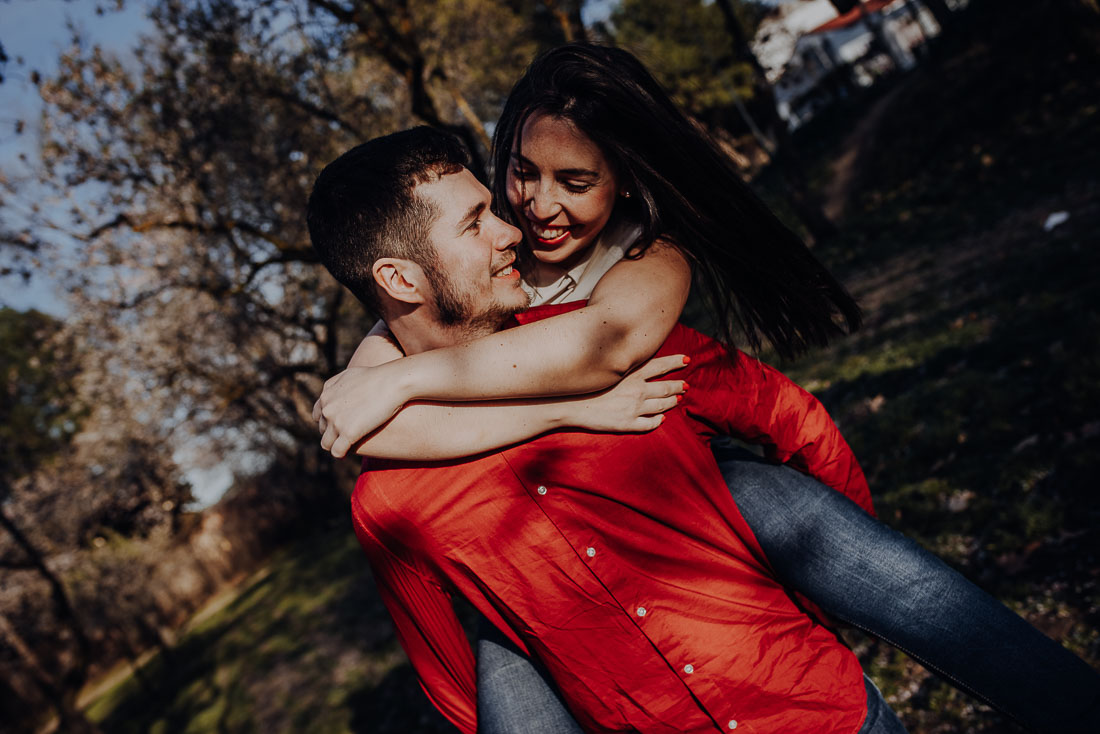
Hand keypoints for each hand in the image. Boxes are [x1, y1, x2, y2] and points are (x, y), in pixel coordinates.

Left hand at [313, 365, 405, 458]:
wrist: (392, 382)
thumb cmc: (376, 377)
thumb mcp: (349, 375)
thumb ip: (336, 384)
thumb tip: (331, 392)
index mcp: (326, 395)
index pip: (317, 415)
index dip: (328, 421)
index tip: (339, 424)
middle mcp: (327, 409)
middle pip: (322, 429)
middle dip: (332, 433)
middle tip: (347, 435)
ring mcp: (336, 422)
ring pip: (326, 443)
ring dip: (334, 446)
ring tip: (346, 447)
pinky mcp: (348, 434)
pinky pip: (337, 452)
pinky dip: (341, 454)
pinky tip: (348, 453)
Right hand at [570, 354, 687, 431]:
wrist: (568, 404)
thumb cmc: (583, 383)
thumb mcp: (606, 368)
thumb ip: (622, 364)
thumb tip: (634, 360)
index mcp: (631, 374)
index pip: (661, 365)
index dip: (676, 362)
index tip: (687, 360)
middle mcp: (636, 390)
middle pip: (666, 387)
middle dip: (679, 385)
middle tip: (686, 385)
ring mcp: (633, 409)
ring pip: (661, 406)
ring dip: (672, 403)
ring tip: (678, 401)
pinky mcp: (627, 424)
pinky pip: (649, 424)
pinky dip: (657, 421)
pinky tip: (661, 420)